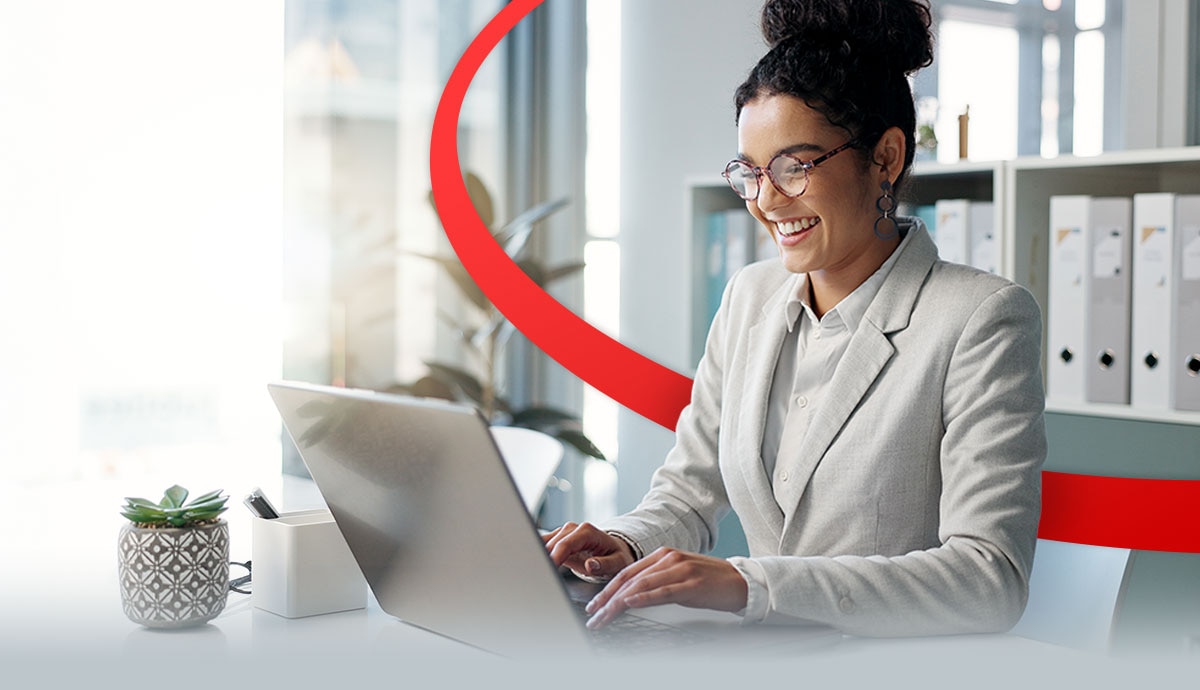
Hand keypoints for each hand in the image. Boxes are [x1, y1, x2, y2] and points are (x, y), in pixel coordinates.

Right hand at [543, 522, 635, 580]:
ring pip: (544, 543)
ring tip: (534, 572)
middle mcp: (573, 529)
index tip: (548, 568)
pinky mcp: (558, 539)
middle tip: (539, 576)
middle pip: (552, 544)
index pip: (566, 544)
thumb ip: (604, 564)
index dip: (555, 556)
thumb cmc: (616, 556)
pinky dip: (538, 554)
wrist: (614, 550)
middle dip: (544, 559)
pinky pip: (543, 544)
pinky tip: (534, 564)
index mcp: (587, 532)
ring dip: (538, 556)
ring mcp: (564, 532)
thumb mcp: (618, 562)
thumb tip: (590, 565)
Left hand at [583, 547, 747, 628]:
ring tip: (605, 616)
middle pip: (629, 578)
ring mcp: (679, 569)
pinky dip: (643, 597)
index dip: (607, 589)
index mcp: (662, 555)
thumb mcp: (678, 577)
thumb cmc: (710, 581)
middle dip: (606, 598)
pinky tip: (630, 603)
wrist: (740, 581)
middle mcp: (667, 558)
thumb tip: (631, 597)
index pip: (626, 572)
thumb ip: (656, 581)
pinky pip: (662, 591)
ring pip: (640, 585)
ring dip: (618, 602)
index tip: (594, 605)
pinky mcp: (690, 583)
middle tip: (593, 614)